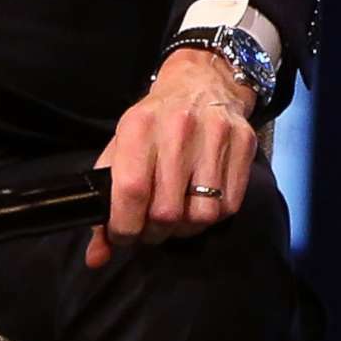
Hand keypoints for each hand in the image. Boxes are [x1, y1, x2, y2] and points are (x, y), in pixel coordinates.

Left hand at [86, 48, 259, 266]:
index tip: (123, 235)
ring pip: (202, 215)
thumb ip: (106, 205)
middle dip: (154, 232)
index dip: (124, 227)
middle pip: (167, 211)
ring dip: (186, 228)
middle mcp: (179, 127)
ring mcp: (216, 134)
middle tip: (151, 228)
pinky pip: (229, 207)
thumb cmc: (154, 123)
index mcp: (139, 126)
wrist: (202, 82)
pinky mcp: (244, 143)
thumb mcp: (121, 151)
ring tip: (177, 217)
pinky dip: (212, 216)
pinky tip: (201, 203)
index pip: (131, 191)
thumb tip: (96, 258)